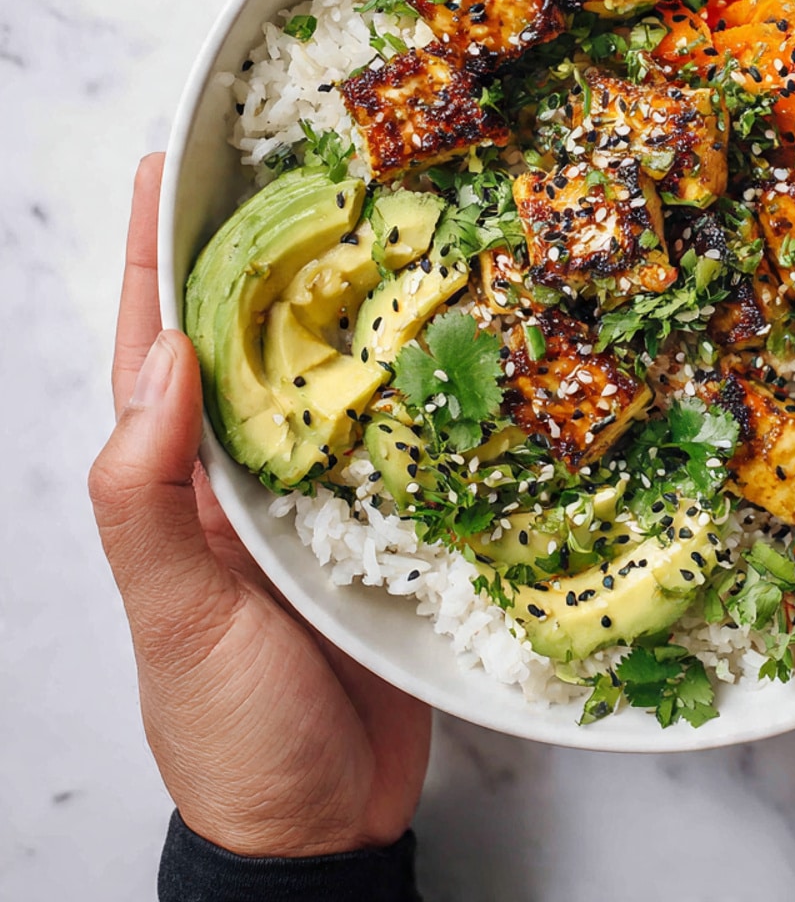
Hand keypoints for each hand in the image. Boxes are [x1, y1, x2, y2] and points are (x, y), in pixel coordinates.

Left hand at [89, 154, 432, 856]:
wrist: (318, 821)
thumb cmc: (229, 726)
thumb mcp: (175, 612)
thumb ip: (148, 494)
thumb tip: (164, 358)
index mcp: (182, 482)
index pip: (160, 344)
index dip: (158, 254)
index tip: (169, 165)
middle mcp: (248, 474)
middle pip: (255, 340)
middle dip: (266, 249)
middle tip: (298, 164)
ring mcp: (322, 499)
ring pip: (335, 378)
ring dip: (351, 304)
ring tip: (384, 223)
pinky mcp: (388, 527)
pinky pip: (404, 439)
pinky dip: (423, 386)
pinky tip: (455, 340)